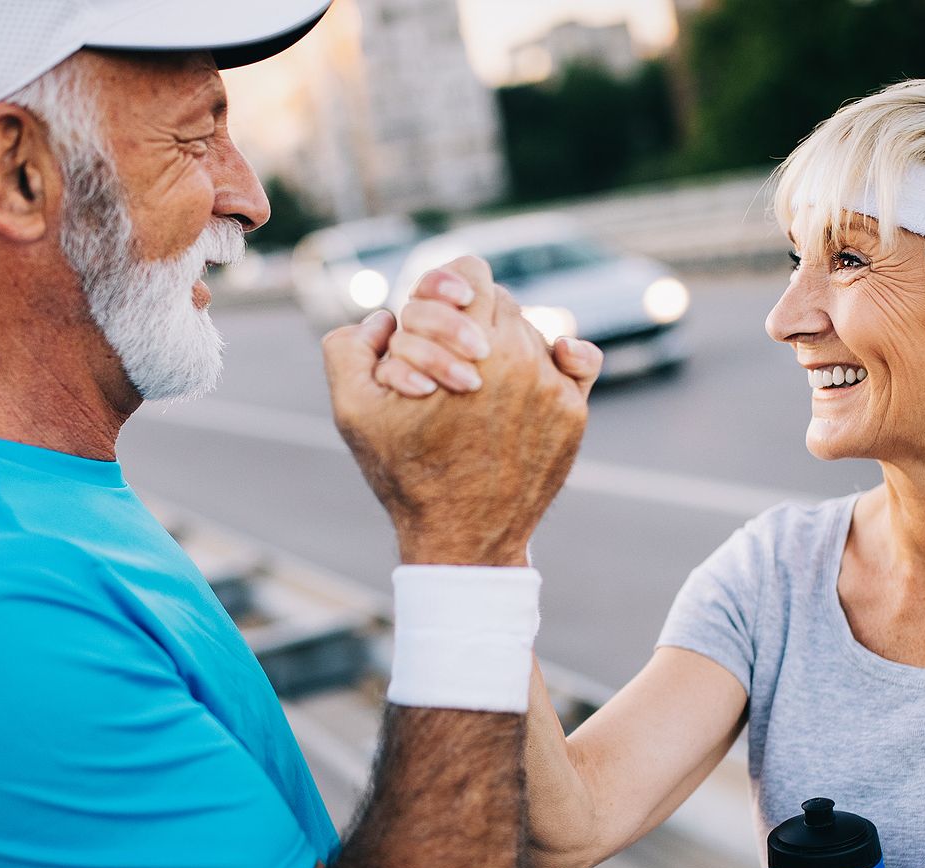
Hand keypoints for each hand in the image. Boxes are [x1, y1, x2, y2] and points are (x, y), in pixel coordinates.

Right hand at [322, 256, 588, 566]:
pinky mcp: (574, 412)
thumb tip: (383, 318)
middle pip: (500, 302)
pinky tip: (539, 368)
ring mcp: (554, 385)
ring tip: (477, 385)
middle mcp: (521, 355)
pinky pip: (576, 360)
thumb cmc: (406, 475)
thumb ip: (348, 346)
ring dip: (505, 345)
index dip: (445, 289)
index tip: (434, 315)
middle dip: (472, 322)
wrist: (463, 537)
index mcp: (471, 342)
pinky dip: (559, 357)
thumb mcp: (354, 410)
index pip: (469, 273)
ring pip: (531, 332)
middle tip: (452, 358)